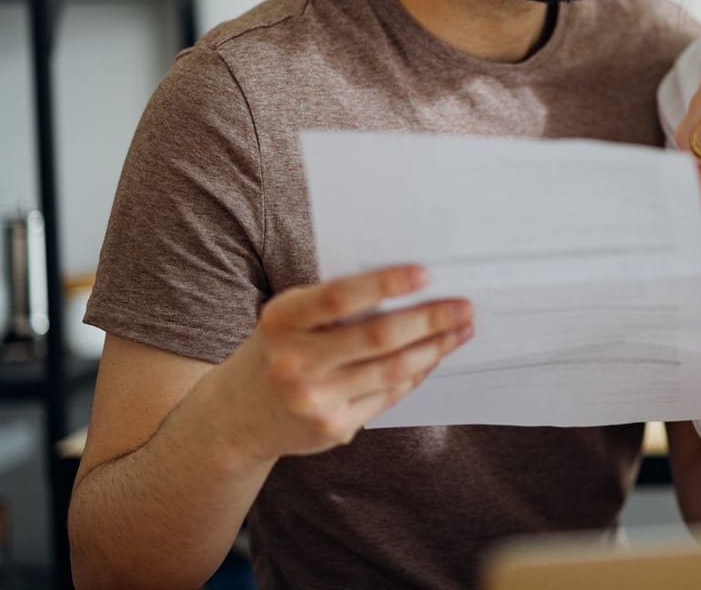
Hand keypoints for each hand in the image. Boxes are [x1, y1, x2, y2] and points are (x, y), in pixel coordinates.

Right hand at [206, 264, 471, 461]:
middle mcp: (294, 362)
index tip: (425, 273)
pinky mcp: (333, 428)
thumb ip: (334, 305)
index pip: (340, 297)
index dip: (385, 284)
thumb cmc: (276, 350)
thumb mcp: (288, 319)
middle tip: (464, 306)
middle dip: (430, 319)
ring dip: (435, 347)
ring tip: (461, 329)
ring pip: (392, 369)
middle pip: (378, 337)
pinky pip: (388, 394)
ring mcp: (314, 400)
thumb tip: (413, 287)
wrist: (236, 417)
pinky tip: (435, 355)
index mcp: (281, 321)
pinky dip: (417, 371)